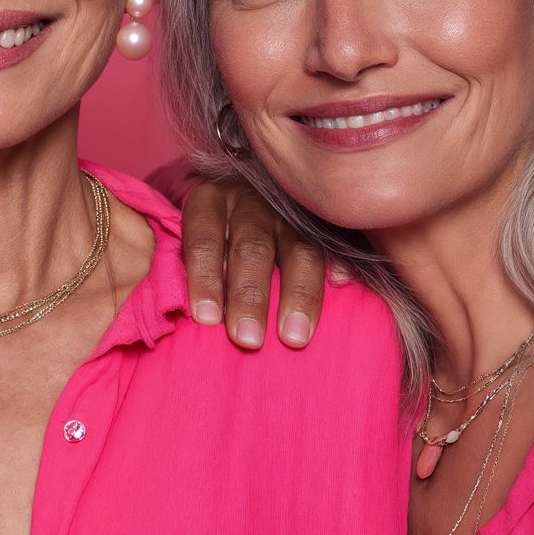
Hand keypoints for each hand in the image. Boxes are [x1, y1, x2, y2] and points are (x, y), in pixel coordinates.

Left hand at [178, 176, 344, 350]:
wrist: (243, 195)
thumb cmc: (210, 232)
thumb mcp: (191, 235)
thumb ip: (191, 266)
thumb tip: (199, 316)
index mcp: (210, 200)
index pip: (203, 239)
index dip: (204, 278)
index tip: (207, 319)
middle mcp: (250, 200)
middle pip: (251, 247)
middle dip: (249, 295)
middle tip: (247, 339)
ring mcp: (289, 210)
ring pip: (298, 249)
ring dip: (298, 295)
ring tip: (294, 337)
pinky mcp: (319, 220)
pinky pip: (334, 242)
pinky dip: (339, 265)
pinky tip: (342, 287)